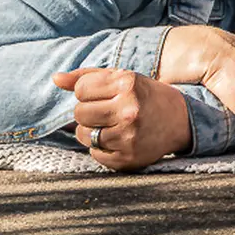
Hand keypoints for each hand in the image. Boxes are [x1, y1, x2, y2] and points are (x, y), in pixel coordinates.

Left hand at [52, 67, 192, 171]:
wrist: (180, 121)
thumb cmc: (144, 96)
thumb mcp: (121, 78)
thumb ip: (86, 77)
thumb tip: (55, 78)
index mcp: (128, 84)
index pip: (81, 90)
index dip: (88, 93)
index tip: (103, 95)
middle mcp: (129, 110)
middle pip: (79, 113)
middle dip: (88, 112)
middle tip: (106, 111)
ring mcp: (128, 136)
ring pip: (83, 135)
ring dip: (92, 131)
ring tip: (110, 126)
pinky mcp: (127, 158)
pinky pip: (94, 154)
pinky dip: (101, 148)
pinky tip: (117, 140)